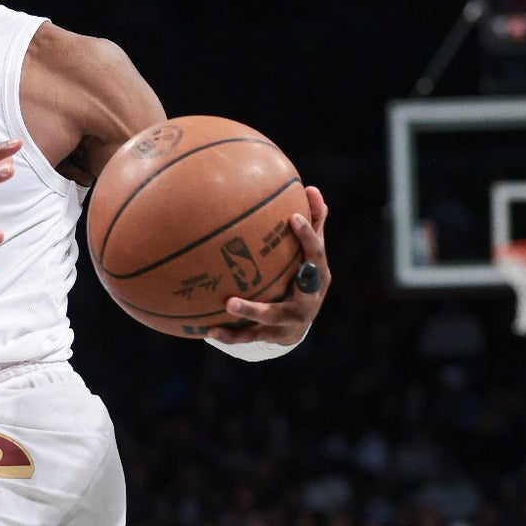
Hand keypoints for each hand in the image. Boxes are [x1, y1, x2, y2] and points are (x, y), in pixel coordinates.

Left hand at [209, 185, 330, 345]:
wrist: (298, 324)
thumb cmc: (301, 275)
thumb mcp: (308, 253)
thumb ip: (313, 223)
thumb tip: (313, 188)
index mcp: (317, 277)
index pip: (316, 254)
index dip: (308, 236)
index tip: (292, 217)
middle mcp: (308, 300)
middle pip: (298, 292)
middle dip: (290, 265)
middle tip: (266, 256)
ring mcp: (291, 320)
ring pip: (271, 319)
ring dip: (251, 312)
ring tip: (227, 304)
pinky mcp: (273, 336)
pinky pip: (250, 336)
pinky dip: (230, 335)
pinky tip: (209, 331)